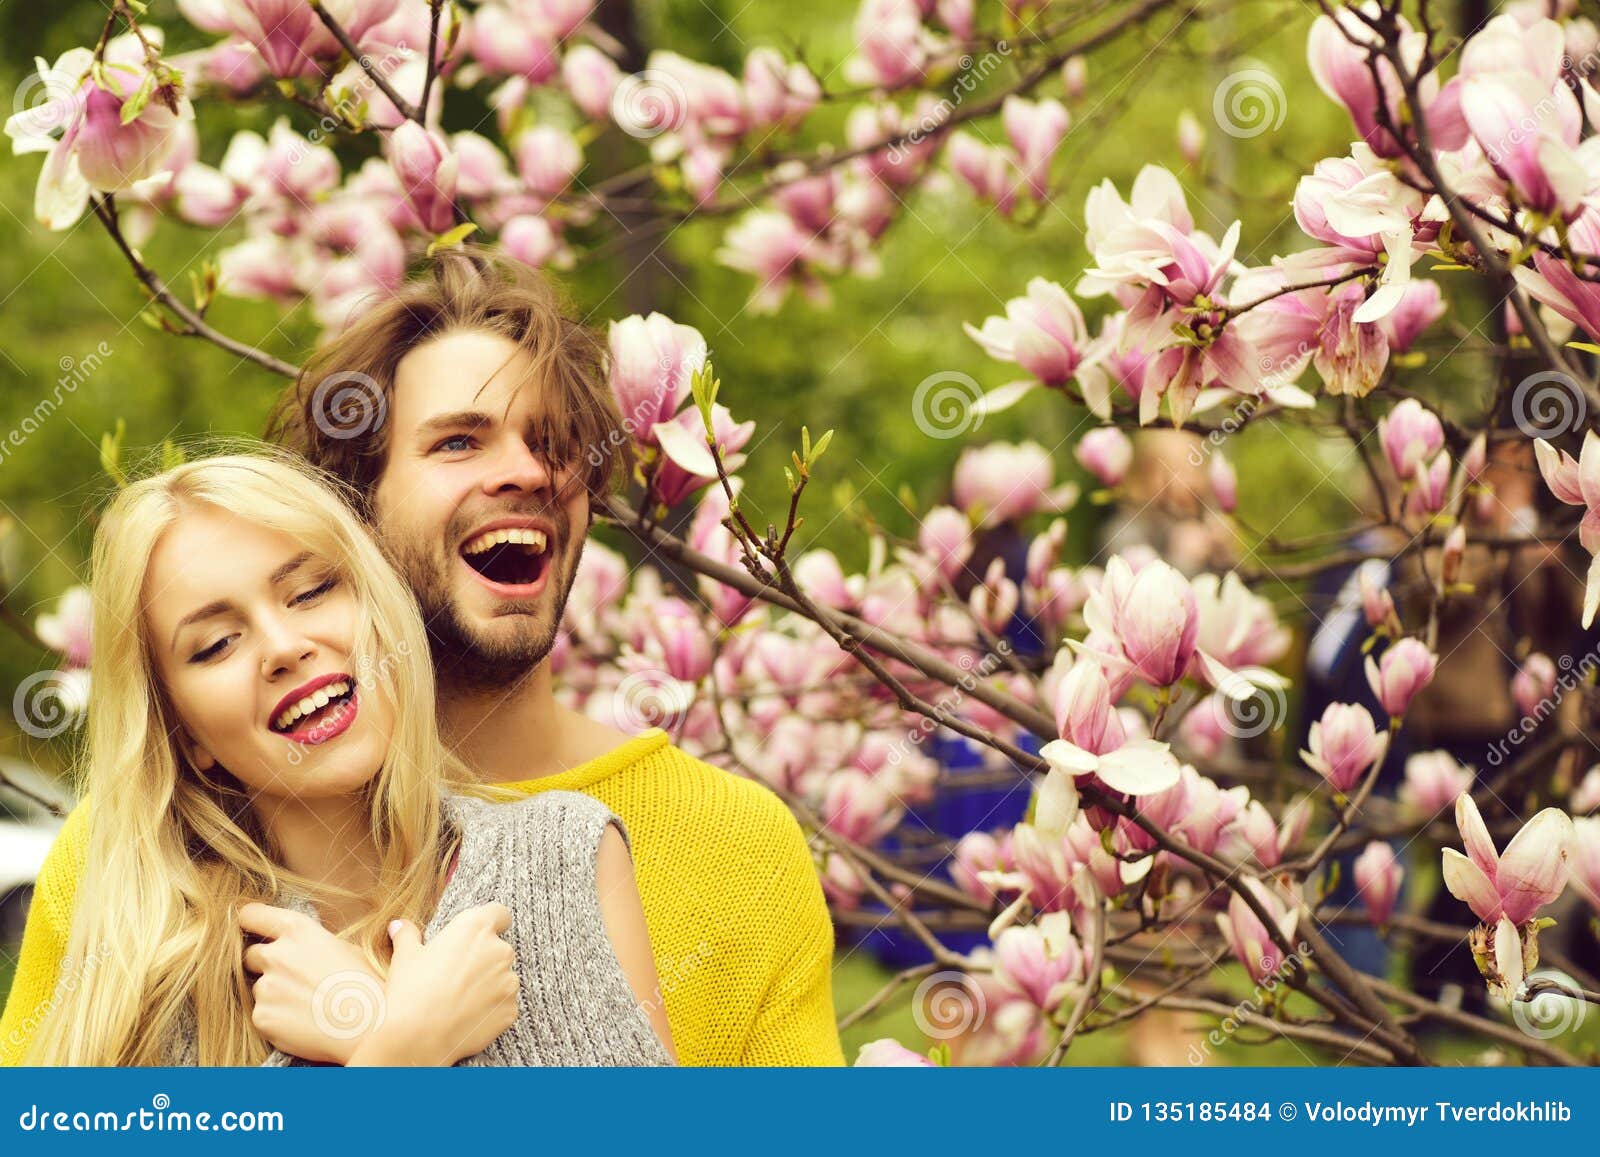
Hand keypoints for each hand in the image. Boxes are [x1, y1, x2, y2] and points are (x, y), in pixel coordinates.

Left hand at [239, 902, 385, 1065]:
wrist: (370, 1026)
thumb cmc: (366, 984)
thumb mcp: (345, 947)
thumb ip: (311, 942)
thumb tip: (298, 942)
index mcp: (297, 930)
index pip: (250, 915)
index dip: (252, 924)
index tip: (255, 932)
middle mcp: (276, 955)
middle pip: (251, 954)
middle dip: (265, 964)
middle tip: (293, 978)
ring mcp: (266, 988)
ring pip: (258, 988)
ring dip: (274, 994)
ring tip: (307, 1004)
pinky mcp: (262, 1018)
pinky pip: (262, 1014)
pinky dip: (277, 1018)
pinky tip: (303, 1021)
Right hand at [348, 903, 518, 1066]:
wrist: (416, 1039)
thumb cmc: (410, 991)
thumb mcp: (405, 957)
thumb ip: (407, 935)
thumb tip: (399, 925)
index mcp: (475, 928)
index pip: (499, 913)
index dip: (490, 922)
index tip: (477, 935)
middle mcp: (499, 950)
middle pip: (499, 948)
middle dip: (483, 959)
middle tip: (456, 975)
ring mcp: (509, 982)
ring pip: (503, 978)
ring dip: (488, 984)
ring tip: (458, 999)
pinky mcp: (510, 1010)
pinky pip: (503, 1004)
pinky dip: (490, 1009)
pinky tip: (466, 1017)